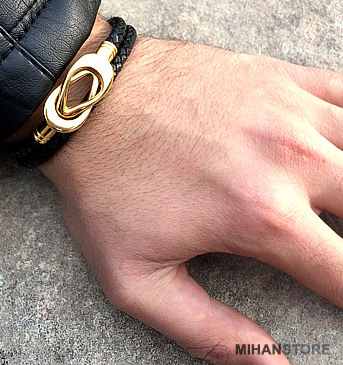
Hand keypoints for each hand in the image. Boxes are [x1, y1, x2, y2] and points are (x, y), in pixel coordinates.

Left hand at [39, 33, 342, 363]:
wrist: (89, 103)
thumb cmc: (103, 182)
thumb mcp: (133, 277)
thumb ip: (205, 329)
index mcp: (263, 216)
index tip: (337, 294)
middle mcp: (291, 158)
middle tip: (334, 248)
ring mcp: (288, 109)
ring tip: (337, 202)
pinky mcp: (274, 76)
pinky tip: (340, 142)